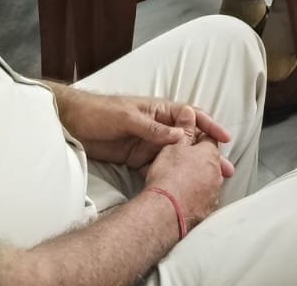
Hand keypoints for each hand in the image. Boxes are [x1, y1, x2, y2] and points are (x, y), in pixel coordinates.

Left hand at [54, 88, 232, 169]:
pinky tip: (180, 187)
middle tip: (225, 169)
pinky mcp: (136, 158)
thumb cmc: (99, 112)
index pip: (191, 116)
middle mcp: (158, 126)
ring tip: (208, 182)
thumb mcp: (126, 117)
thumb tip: (179, 136)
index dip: (209, 126)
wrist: (71, 124)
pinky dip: (170, 175)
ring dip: (192, 167)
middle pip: (188, 139)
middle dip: (207, 153)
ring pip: (176, 155)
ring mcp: (148, 143)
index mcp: (159, 110)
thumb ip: (151, 128)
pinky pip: (158, 166)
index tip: (225, 139)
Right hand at [144, 136, 230, 228]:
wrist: (165, 210)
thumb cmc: (168, 175)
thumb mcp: (174, 146)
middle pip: (210, 162)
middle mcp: (216, 174)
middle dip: (200, 160)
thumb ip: (184, 129)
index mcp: (209, 154)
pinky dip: (196, 197)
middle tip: (185, 163)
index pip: (208, 139)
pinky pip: (203, 200)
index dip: (196, 138)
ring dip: (199, 179)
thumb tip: (189, 112)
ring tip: (183, 182)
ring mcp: (213, 194)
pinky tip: (184, 198)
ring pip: (208, 181)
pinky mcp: (207, 211)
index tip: (188, 140)